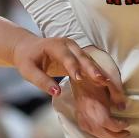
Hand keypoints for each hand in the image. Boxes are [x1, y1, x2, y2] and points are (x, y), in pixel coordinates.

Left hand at [11, 36, 125, 103]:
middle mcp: (68, 45)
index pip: (66, 57)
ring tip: (111, 84)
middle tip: (103, 81)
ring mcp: (76, 49)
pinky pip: (91, 65)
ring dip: (100, 73)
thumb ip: (41, 81)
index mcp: (55, 45)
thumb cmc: (27, 60)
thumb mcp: (28, 71)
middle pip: (83, 57)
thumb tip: (56, 92)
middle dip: (93, 69)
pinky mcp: (79, 57)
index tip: (80, 78)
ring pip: (90, 61)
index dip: (74, 67)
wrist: (28, 48)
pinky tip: (108, 85)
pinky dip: (99, 74)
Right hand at [68, 76, 130, 137]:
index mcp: (99, 114)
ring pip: (100, 136)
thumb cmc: (93, 83)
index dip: (122, 126)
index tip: (127, 123)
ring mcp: (85, 123)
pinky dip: (101, 134)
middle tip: (126, 133)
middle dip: (118, 136)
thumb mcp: (108, 86)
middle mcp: (92, 122)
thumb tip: (123, 108)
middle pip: (108, 135)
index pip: (114, 127)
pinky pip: (92, 133)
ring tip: (118, 134)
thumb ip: (117, 97)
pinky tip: (105, 132)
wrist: (78, 83)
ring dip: (110, 137)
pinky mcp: (81, 123)